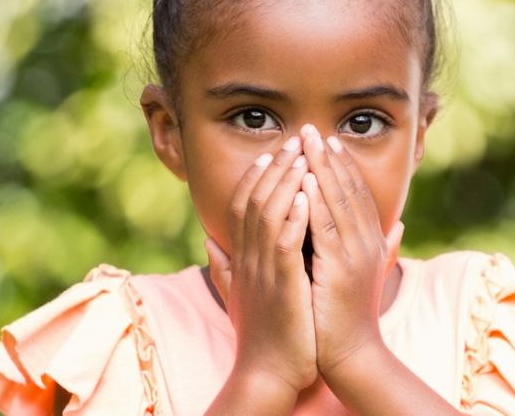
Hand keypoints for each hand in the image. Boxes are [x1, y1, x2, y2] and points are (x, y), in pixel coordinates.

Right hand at [204, 136, 317, 395]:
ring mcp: (262, 271)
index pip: (244, 205)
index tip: (271, 151)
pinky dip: (294, 218)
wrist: (268, 375)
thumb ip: (225, 265)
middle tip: (294, 139)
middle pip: (255, 200)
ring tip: (302, 156)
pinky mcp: (281, 286)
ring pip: (268, 215)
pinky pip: (285, 244)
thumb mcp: (240, 293)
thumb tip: (209, 241)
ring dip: (285, 183)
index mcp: (242, 258)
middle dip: (275, 167)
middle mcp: (247, 259)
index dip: (256, 175)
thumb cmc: (262, 335)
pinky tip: (305, 196)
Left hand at [299, 125, 402, 379]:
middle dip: (329, 157)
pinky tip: (306, 179)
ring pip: (338, 201)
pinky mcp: (340, 268)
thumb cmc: (350, 315)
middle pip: (349, 189)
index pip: (358, 193)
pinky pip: (326, 226)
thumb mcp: (368, 273)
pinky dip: (317, 201)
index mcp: (372, 241)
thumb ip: (383, 247)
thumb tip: (401, 228)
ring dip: (322, 168)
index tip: (327, 141)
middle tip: (312, 129)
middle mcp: (368, 241)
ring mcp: (356, 253)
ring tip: (307, 142)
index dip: (343, 165)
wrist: (353, 354)